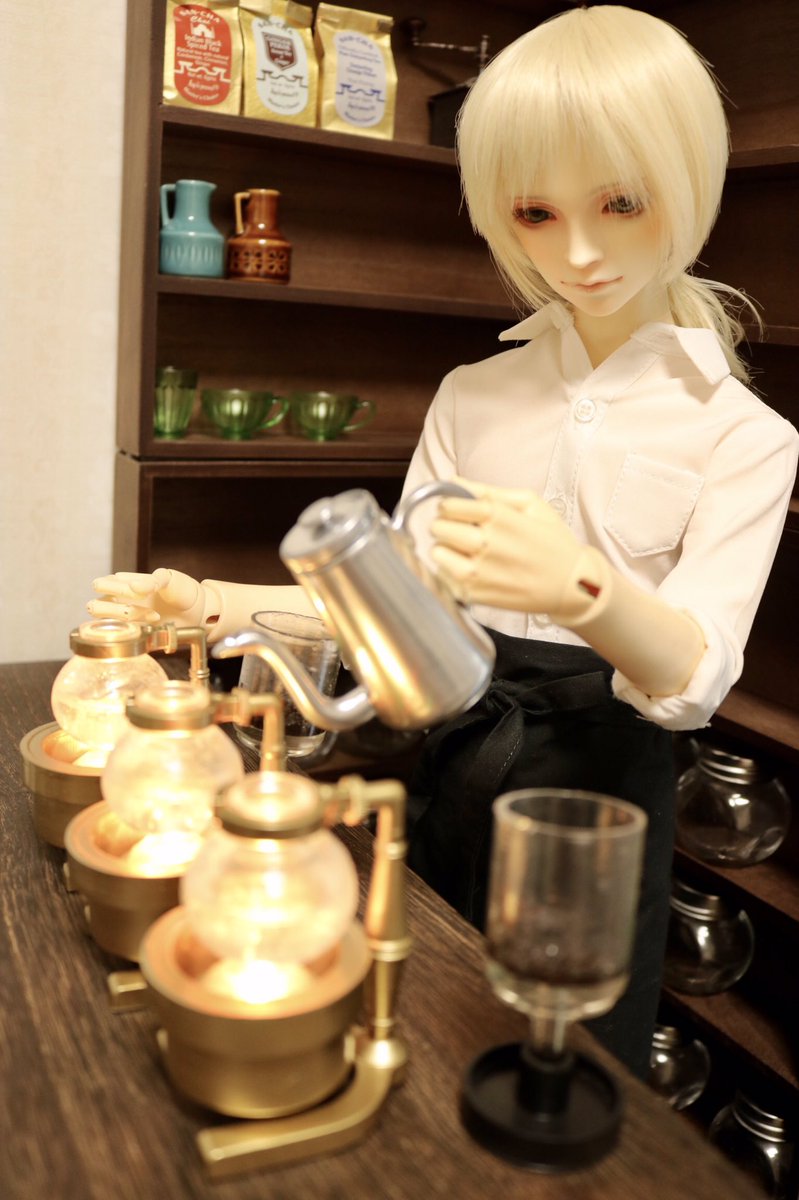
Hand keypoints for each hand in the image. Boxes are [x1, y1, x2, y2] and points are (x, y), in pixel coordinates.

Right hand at [87, 568, 210, 627]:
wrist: (200, 611)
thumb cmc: (183, 590)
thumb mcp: (169, 578)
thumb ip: (152, 581)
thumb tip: (132, 587)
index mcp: (124, 584)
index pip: (100, 584)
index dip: (114, 587)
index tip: (139, 589)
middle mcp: (121, 602)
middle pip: (95, 607)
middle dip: (117, 607)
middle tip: (142, 603)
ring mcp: (128, 621)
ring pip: (107, 624)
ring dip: (129, 619)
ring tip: (154, 615)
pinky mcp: (137, 634)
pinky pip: (124, 638)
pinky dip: (138, 630)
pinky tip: (156, 622)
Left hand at [430, 478, 599, 620]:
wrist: (572, 585)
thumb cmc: (552, 541)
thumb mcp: (530, 504)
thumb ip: (488, 491)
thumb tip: (453, 480)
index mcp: (497, 517)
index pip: (448, 505)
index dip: (449, 505)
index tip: (458, 510)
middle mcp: (484, 543)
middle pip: (438, 528)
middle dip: (446, 526)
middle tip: (462, 531)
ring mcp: (477, 572)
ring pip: (437, 553)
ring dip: (447, 550)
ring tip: (467, 552)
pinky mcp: (474, 594)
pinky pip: (443, 577)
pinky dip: (452, 572)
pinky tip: (472, 569)